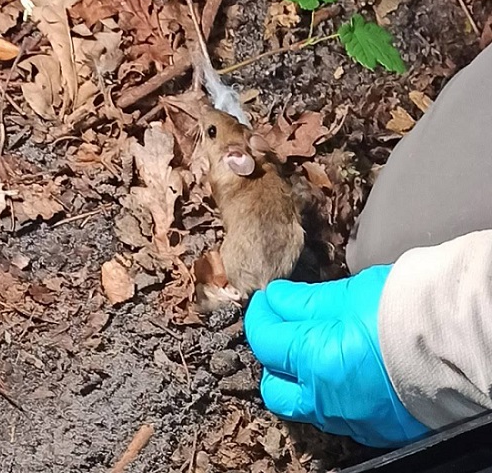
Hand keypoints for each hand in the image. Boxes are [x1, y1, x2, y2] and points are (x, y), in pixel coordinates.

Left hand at [244, 266, 429, 447]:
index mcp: (314, 362)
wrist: (463, 345)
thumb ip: (304, 303)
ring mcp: (353, 419)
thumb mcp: (347, 295)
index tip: (267, 301)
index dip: (260, 316)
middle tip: (286, 328)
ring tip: (316, 347)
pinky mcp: (379, 429)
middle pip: (276, 387)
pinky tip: (345, 369)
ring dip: (301, 379)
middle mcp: (328, 400)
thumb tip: (276, 300)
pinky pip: (340, 416)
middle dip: (273, 357)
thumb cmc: (407, 313)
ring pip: (307, 405)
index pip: (265, 341)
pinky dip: (333, 393)